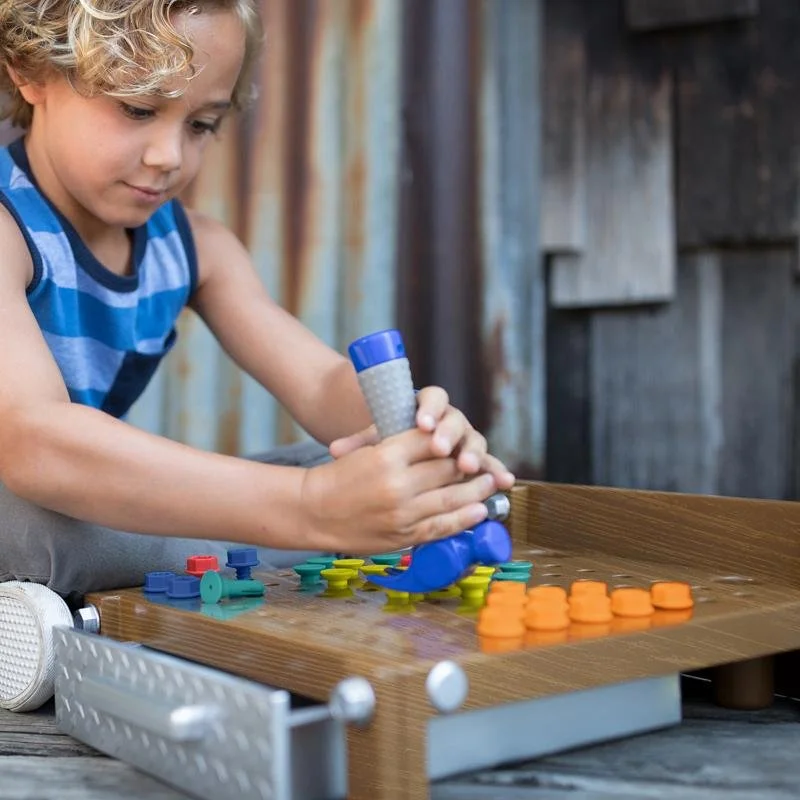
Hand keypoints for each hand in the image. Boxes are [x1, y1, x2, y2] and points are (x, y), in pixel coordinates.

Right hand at [302, 428, 499, 553]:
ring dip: (476, 491)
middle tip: (482, 462)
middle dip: (468, 464)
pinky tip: (479, 511)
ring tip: (490, 484)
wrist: (313, 511)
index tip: (459, 440)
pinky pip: (442, 526)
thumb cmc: (339, 477)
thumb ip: (402, 447)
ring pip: (452, 498)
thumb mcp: (366, 450)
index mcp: (386, 456)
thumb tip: (440, 445)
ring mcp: (402, 513)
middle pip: (447, 469)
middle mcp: (397, 484)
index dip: (450, 440)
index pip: (432, 442)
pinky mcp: (403, 535)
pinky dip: (464, 518)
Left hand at [329, 385, 514, 488]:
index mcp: (426, 406)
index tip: (420, 422)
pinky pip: (488, 464)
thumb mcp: (374, 438)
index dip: (429, 410)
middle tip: (440, 448)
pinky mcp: (474, 458)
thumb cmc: (389, 439)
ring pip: (474, 441)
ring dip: (473, 453)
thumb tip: (335, 450)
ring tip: (467, 466)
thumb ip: (359, 443)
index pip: (432, 398)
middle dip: (449, 435)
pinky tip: (504, 482)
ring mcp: (465, 439)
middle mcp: (449, 420)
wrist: (407, 444)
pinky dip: (496, 471)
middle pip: (455, 421)